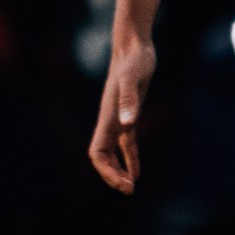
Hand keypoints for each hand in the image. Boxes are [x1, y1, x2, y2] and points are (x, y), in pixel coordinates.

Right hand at [89, 36, 154, 192]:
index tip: (125, 182)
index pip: (98, 152)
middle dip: (113, 176)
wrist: (134, 44)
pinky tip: (137, 171)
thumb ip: (129, 99)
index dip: (107, 169)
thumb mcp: (134, 78)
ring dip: (119, 171)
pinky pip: (127, 143)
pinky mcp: (129, 114)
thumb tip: (127, 124)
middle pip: (103, 157)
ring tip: (131, 188)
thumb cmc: (134, 59)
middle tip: (130, 191)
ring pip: (113, 153)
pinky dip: (131, 158)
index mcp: (107, 117)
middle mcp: (110, 121)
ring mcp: (118, 118)